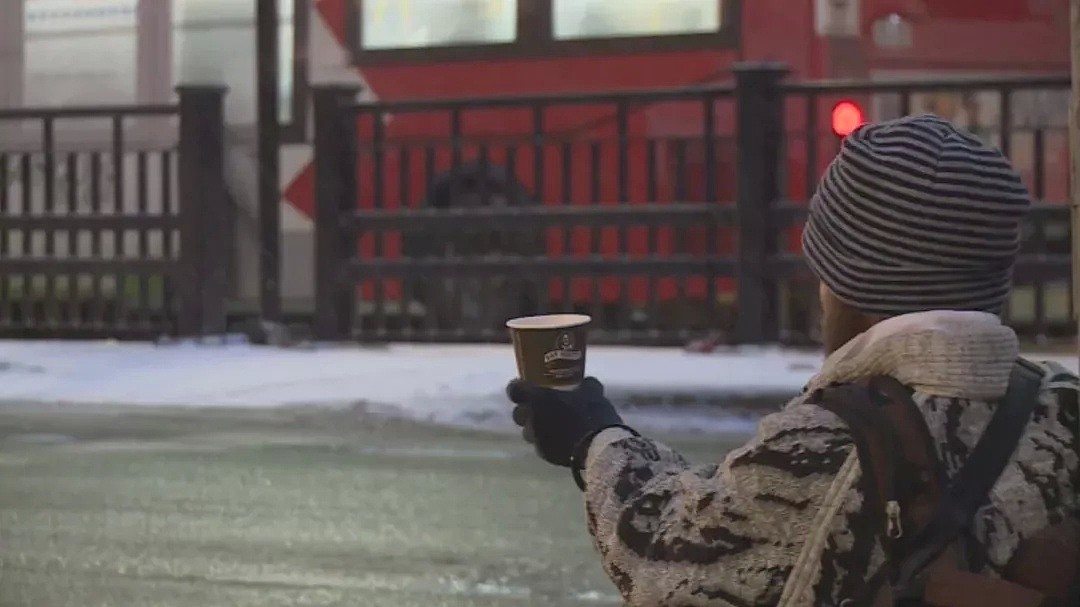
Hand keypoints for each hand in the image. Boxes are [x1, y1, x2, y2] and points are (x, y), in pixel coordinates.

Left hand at [505, 377, 629, 467]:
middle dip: (525, 410)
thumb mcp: (593, 391)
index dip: (517, 387)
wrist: (598, 447)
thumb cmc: (592, 413)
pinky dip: (548, 442)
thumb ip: (585, 384)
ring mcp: (537, 439)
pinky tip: (561, 441)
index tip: (524, 385)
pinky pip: (542, 446)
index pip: (514, 390)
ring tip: (551, 426)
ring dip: (536, 428)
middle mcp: (531, 419)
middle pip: (517, 414)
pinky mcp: (545, 455)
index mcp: (538, 398)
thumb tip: (586, 382)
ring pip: (528, 432)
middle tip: (539, 407)